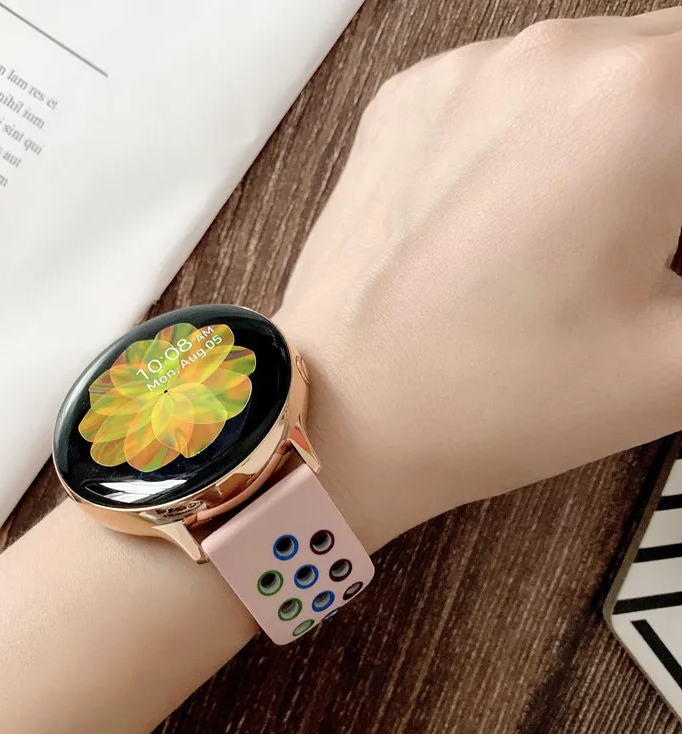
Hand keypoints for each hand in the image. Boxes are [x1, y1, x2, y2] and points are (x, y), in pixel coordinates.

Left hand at [276, 9, 681, 551]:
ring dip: (616, 132)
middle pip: (673, 64)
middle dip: (675, 148)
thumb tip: (679, 244)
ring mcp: (463, 73)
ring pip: (593, 71)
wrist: (347, 413)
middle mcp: (548, 57)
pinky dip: (532, 132)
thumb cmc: (492, 398)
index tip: (669, 249)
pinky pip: (505, 88)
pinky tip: (507, 216)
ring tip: (581, 234)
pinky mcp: (407, 103)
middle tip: (648, 242)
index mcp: (636, 102)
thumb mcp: (678, 360)